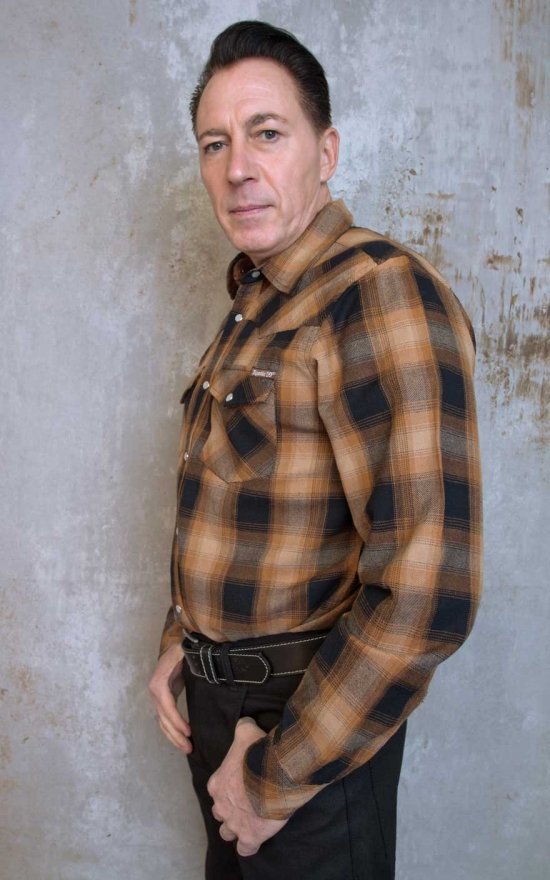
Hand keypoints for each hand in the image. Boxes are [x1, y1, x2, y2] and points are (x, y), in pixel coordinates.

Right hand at [148, 643, 191, 753]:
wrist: (178, 643)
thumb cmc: (184, 648)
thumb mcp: (185, 652)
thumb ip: (190, 660)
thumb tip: (201, 669)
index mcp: (159, 681)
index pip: (166, 704)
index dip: (175, 719)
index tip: (188, 731)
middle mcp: (155, 690)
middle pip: (162, 718)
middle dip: (175, 735)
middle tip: (189, 748)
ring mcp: (158, 696)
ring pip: (162, 721)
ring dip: (173, 736)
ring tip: (187, 748)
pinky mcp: (163, 698)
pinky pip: (165, 717)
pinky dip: (172, 729)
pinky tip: (183, 737)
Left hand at [207, 717, 287, 856]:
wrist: (277, 772)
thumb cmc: (259, 752)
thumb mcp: (246, 731)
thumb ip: (241, 729)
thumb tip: (243, 723)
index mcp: (217, 783)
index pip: (216, 790)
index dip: (228, 788)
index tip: (240, 784)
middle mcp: (222, 805)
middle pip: (220, 812)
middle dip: (230, 809)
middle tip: (246, 802)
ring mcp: (235, 823)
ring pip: (227, 832)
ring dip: (236, 828)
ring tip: (250, 821)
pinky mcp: (250, 836)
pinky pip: (245, 849)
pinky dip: (250, 845)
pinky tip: (257, 838)